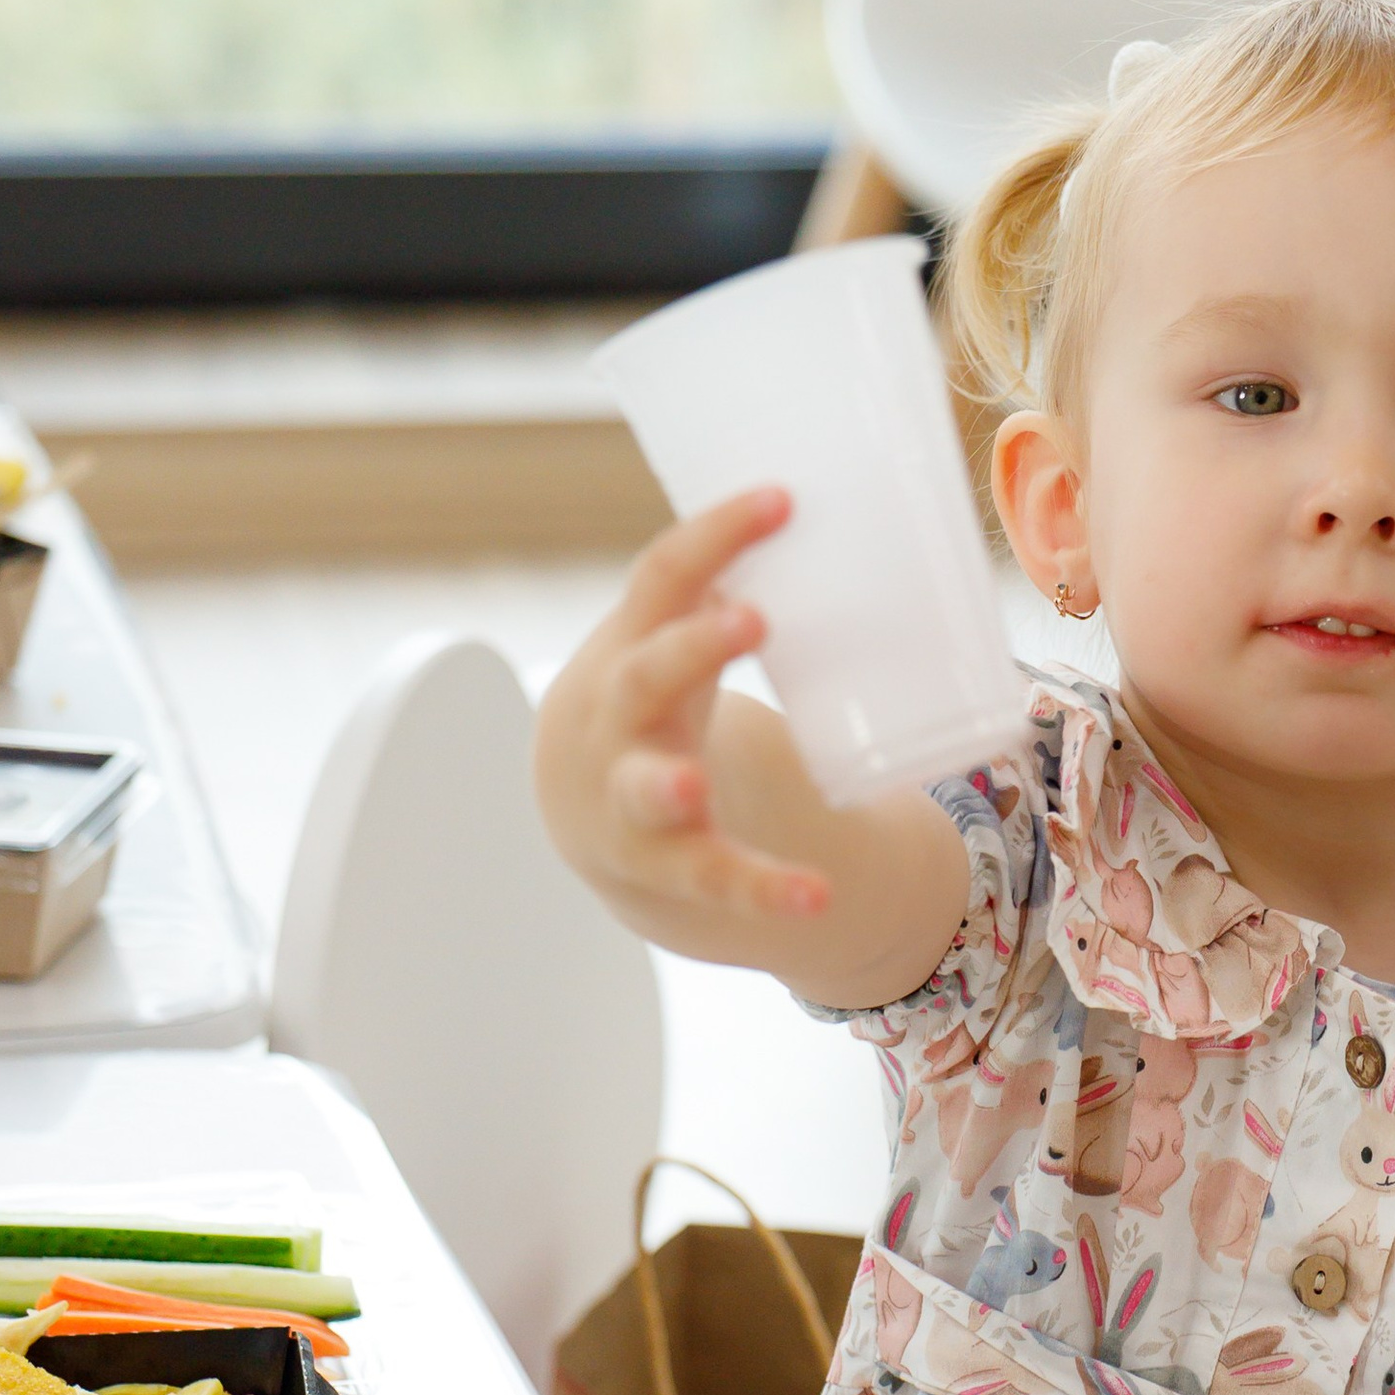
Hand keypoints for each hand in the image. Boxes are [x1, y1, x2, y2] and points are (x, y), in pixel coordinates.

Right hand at [535, 492, 832, 928]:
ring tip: (693, 788)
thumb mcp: (665, 637)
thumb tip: (792, 507)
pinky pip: (709, 877)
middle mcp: (618, 719)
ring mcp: (632, 795)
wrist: (580, 804)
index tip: (781, 498)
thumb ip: (711, 591)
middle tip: (748, 619)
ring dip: (667, 786)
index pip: (662, 577)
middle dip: (689, 649)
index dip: (716, 536)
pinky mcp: (663, 864)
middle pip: (641, 678)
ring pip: (646, 793)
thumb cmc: (644, 699)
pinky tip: (815, 896)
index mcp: (628, 647)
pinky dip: (761, 888)